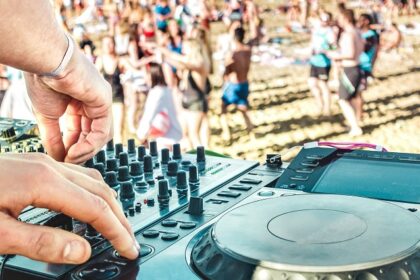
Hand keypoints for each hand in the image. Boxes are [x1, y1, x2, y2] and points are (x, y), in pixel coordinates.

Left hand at [0, 153, 138, 263]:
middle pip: (100, 190)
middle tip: (130, 241)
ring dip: (108, 204)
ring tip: (115, 225)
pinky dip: (91, 193)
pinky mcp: (33, 165)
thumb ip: (40, 243)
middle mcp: (47, 166)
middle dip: (119, 217)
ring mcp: (41, 162)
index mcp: (42, 180)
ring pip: (90, 180)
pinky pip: (76, 176)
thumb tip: (80, 252)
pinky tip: (87, 205)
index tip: (129, 249)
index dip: (116, 231)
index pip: (95, 208)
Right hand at [25, 48, 112, 163]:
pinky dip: (90, 145)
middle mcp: (92, 102)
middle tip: (67, 162)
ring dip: (85, 151)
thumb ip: (54, 138)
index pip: (79, 131)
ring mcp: (101, 101)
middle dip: (79, 151)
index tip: (61, 159)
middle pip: (91, 135)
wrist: (46, 62)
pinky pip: (102, 131)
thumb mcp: (47, 116)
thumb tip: (58, 158)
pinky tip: (74, 151)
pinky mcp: (105, 102)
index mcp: (77, 103)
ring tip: (70, 158)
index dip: (71, 147)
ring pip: (100, 135)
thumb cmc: (43, 81)